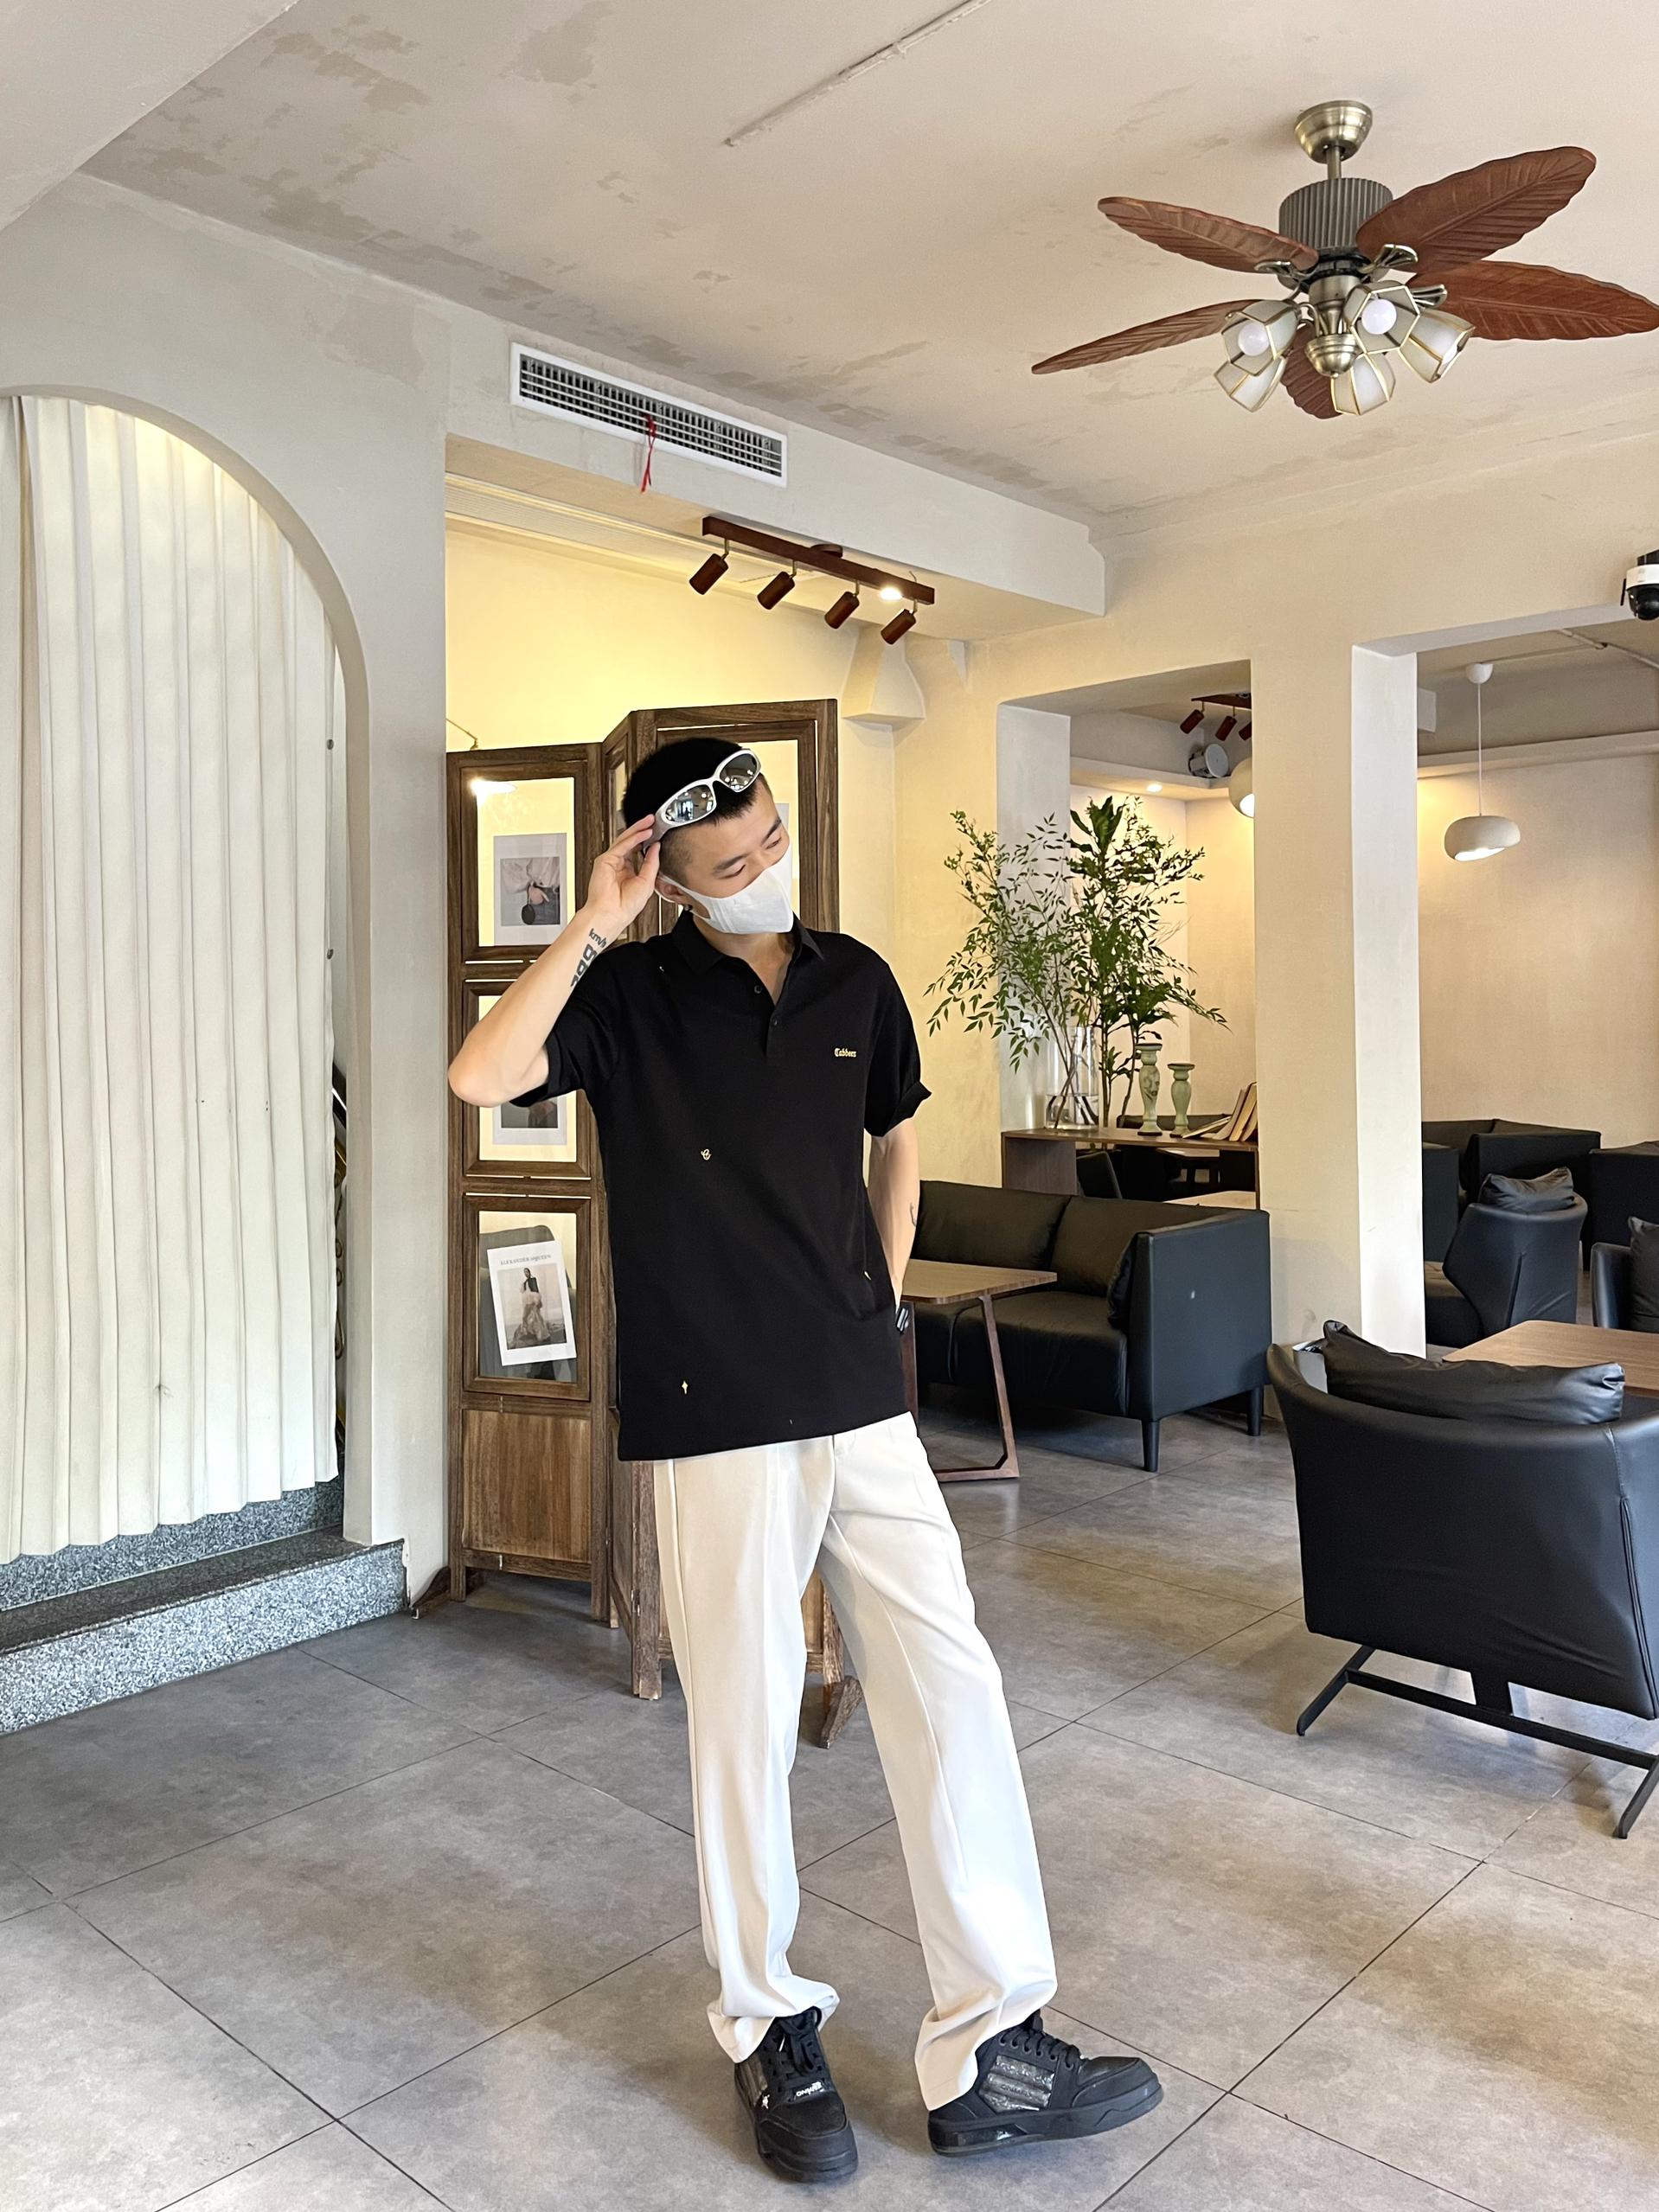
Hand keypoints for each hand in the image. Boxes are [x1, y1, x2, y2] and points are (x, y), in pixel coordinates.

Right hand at [583, 817, 660, 937]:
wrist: (611, 915)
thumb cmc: (625, 907)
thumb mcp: (647, 882)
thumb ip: (651, 863)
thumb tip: (656, 848)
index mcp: (627, 872)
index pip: (637, 851)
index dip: (647, 841)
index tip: (657, 834)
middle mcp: (618, 866)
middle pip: (630, 842)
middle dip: (642, 830)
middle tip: (653, 821)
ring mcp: (610, 862)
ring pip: (625, 840)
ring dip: (638, 830)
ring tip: (649, 822)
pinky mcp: (605, 860)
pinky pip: (622, 845)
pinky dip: (633, 838)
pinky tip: (643, 833)